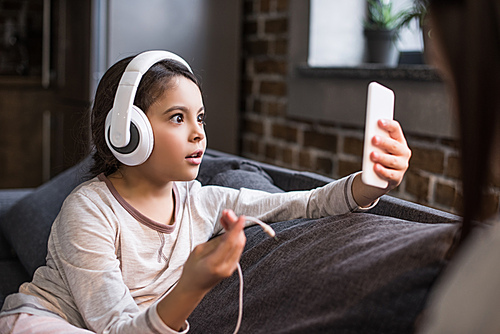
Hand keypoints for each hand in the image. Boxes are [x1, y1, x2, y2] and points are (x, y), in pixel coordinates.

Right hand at [157, 209, 245, 329]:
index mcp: (215, 263)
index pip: (230, 243)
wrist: (193, 288)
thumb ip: (216, 241)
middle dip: (235, 224)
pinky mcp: (233, 266)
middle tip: (227, 212)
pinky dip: (235, 236)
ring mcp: (231, 268)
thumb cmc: (191, 269)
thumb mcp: (198, 251)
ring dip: (235, 229)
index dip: (236, 228)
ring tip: (226, 216)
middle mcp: (226, 267)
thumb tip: (229, 230)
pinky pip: (237, 248)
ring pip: (239, 244)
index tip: (241, 217)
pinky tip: (228, 227)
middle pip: (238, 242)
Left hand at [370, 119, 410, 189]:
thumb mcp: (379, 147)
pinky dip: (382, 171)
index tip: (379, 121)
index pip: (396, 129)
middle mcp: (403, 152)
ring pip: (392, 161)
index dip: (388, 125)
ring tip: (372, 154)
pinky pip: (390, 174)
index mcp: (399, 140)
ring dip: (382, 157)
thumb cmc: (381, 156)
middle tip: (373, 139)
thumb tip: (369, 133)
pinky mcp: (397, 177)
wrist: (383, 177)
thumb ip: (376, 140)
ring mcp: (402, 165)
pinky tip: (375, 167)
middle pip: (394, 145)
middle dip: (383, 142)